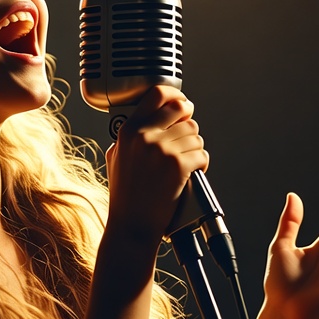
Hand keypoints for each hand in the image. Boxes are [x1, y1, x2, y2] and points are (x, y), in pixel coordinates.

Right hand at [105, 87, 208, 244]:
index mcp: (128, 130)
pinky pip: (201, 154)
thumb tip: (152, 117)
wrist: (132, 223)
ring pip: (195, 135)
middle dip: (189, 120)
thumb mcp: (117, 156)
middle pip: (181, 110)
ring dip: (195, 147)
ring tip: (185, 161)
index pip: (157, 95)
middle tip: (189, 132)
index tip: (181, 101)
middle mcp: (145, 136)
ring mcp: (162, 150)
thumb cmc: (125, 194)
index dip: (175, 95)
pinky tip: (191, 172)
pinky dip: (201, 164)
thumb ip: (131, 134)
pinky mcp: (178, 166)